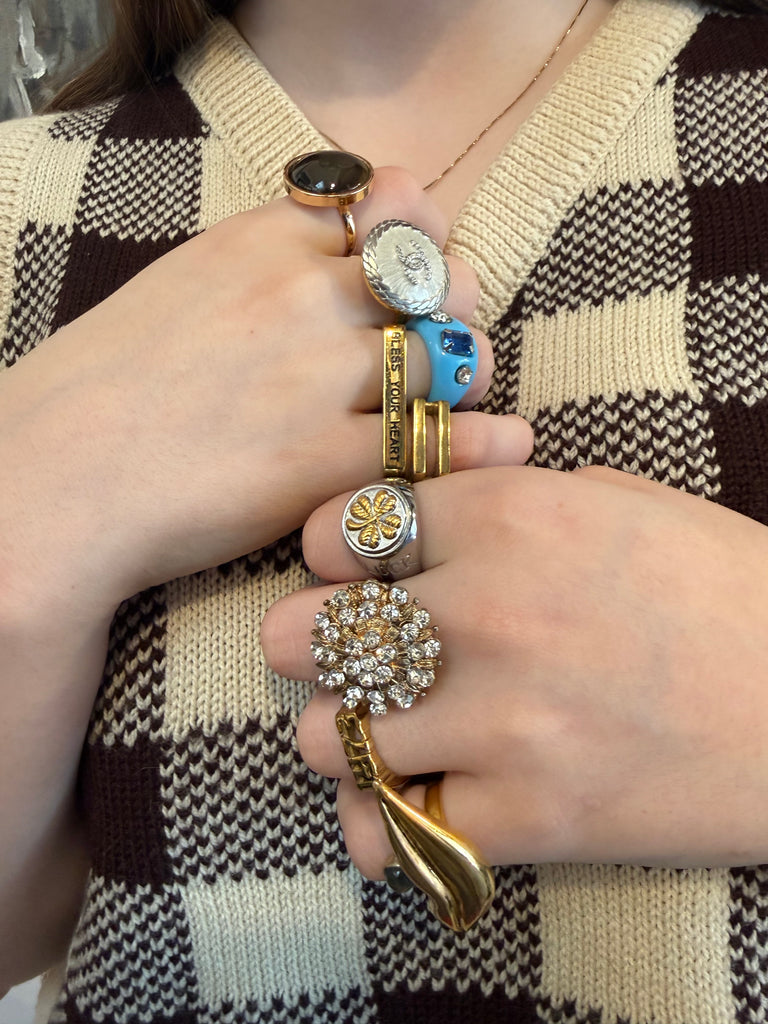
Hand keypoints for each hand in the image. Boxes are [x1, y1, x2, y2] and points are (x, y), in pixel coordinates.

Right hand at [0, 167, 531, 618]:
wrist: (57, 476)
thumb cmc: (112, 382)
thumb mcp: (186, 279)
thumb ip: (268, 255)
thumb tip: (344, 238)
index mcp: (263, 240)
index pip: (391, 211)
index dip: (422, 240)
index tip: (416, 273)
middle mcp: (302, 297)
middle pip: (437, 279)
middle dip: (456, 308)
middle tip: (445, 345)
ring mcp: (318, 379)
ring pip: (450, 357)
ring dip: (468, 377)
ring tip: (455, 403)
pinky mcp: (323, 463)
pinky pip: (436, 443)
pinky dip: (483, 445)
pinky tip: (501, 446)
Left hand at [263, 465, 767, 874]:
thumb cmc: (721, 588)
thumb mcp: (612, 502)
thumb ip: (499, 502)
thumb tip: (414, 518)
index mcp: (507, 517)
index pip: (333, 532)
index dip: (330, 556)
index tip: (355, 577)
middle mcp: (487, 612)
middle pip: (303, 635)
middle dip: (316, 646)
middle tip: (355, 657)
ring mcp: (502, 721)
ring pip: (327, 739)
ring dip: (348, 738)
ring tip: (394, 735)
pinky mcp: (530, 818)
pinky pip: (391, 834)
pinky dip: (388, 826)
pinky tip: (422, 804)